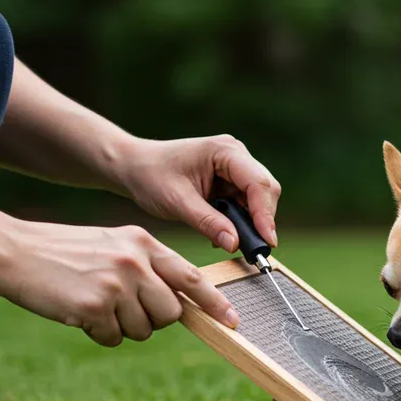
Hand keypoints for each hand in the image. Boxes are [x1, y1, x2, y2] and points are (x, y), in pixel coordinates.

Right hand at [0, 221, 238, 345]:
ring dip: (122, 327)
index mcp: (143, 243)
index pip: (192, 277)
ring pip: (144, 330)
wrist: (14, 251)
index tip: (234, 321)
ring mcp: (116, 284)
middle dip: (153, 319)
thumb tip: (181, 303)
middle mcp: (135, 262)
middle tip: (123, 307)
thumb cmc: (65, 252)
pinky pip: (114, 338)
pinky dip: (99, 333)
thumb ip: (147, 267)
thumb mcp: (114, 245)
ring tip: (96, 304)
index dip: (215, 303)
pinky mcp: (95, 306)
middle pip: (171, 313)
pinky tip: (80, 312)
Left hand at [113, 135, 279, 251]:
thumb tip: (234, 244)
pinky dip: (240, 221)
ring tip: (230, 241)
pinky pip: (246, 203)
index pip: (258, 183)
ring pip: (259, 199)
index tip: (267, 242)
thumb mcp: (177, 202)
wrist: (134, 167)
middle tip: (253, 249)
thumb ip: (208, 223)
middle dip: (262, 220)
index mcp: (224, 151)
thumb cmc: (151, 176)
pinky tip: (223, 233)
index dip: (265, 214)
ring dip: (250, 222)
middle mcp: (236, 155)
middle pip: (266, 190)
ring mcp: (235, 167)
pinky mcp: (231, 180)